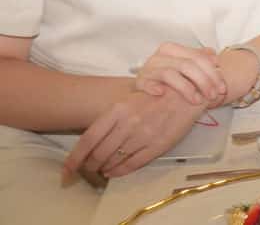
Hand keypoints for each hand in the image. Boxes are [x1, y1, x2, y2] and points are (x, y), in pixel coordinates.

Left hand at [63, 90, 204, 179]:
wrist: (188, 93)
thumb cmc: (157, 93)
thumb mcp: (130, 98)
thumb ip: (112, 117)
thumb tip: (94, 137)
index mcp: (119, 110)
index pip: (88, 139)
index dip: (74, 158)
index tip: (67, 169)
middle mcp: (128, 124)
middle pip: (99, 153)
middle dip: (90, 165)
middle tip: (88, 168)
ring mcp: (143, 136)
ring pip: (114, 160)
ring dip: (104, 168)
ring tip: (102, 169)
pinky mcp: (157, 145)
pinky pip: (133, 164)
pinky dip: (120, 171)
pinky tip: (115, 171)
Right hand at [133, 43, 226, 106]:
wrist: (147, 87)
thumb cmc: (171, 77)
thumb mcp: (187, 67)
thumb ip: (201, 61)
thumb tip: (215, 58)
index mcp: (174, 49)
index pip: (198, 58)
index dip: (213, 73)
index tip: (222, 88)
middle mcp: (160, 56)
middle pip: (187, 65)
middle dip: (204, 82)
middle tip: (213, 96)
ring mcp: (148, 68)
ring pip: (170, 74)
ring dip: (187, 88)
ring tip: (197, 101)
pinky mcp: (140, 81)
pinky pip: (147, 82)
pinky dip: (154, 87)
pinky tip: (162, 94)